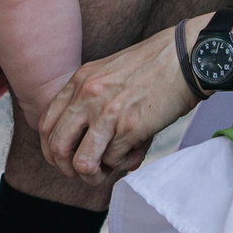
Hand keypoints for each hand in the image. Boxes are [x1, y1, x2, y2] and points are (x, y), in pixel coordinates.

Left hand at [38, 24, 197, 183]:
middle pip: (57, 148)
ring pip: (82, 163)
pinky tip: (134, 154)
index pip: (46, 124)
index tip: (64, 158)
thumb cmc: (152, 68)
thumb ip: (88, 97)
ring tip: (107, 170)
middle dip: (68, 168)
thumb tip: (80, 138)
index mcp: (80, 81)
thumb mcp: (107, 73)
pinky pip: (113, 161)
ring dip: (93, 175)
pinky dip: (122, 164)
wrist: (186, 57)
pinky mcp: (130, 127)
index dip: (51, 149)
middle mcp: (87, 96)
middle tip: (85, 171)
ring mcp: (107, 112)